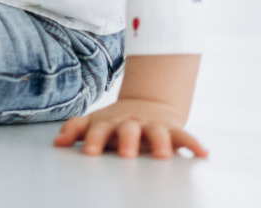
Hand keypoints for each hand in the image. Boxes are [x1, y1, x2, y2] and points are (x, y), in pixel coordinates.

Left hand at [53, 97, 208, 158]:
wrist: (147, 104)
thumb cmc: (115, 122)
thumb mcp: (94, 122)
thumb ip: (75, 130)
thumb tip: (57, 143)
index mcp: (109, 123)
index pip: (99, 130)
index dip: (94, 140)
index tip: (90, 153)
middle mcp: (131, 123)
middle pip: (128, 130)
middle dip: (127, 141)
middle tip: (126, 154)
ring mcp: (152, 125)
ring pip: (157, 133)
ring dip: (161, 143)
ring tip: (163, 156)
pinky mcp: (172, 129)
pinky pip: (185, 136)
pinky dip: (194, 144)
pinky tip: (202, 154)